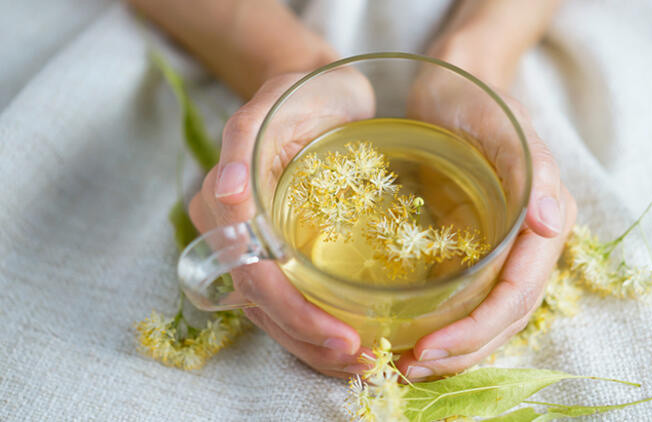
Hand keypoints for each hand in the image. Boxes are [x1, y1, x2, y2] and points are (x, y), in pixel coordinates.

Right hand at [188, 70, 375, 377]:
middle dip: (308, 340)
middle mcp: (232, 234)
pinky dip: (318, 324)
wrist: (319, 90)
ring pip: (274, 311)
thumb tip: (225, 192)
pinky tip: (353, 339)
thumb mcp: (273, 104)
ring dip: (313, 344)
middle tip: (361, 360)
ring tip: (361, 361)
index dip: (293, 312)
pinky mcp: (281, 247)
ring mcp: (256, 244)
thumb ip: (242, 142)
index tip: (341, 336)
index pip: (253, 276)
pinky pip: (292, 296)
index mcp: (222, 205)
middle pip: (263, 305)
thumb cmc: (301, 93)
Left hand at [394, 59, 576, 380]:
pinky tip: (413, 332)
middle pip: (505, 317)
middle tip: (412, 366)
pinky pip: (468, 297)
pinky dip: (446, 322)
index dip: (478, 330)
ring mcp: (504, 248)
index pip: (518, 295)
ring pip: (488, 315)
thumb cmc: (479, 101)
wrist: (455, 87)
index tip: (431, 348)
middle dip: (463, 350)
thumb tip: (553, 224)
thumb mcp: (505, 126)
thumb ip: (535, 169)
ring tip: (410, 362)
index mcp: (547, 223)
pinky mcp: (476, 247)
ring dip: (455, 348)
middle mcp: (530, 245)